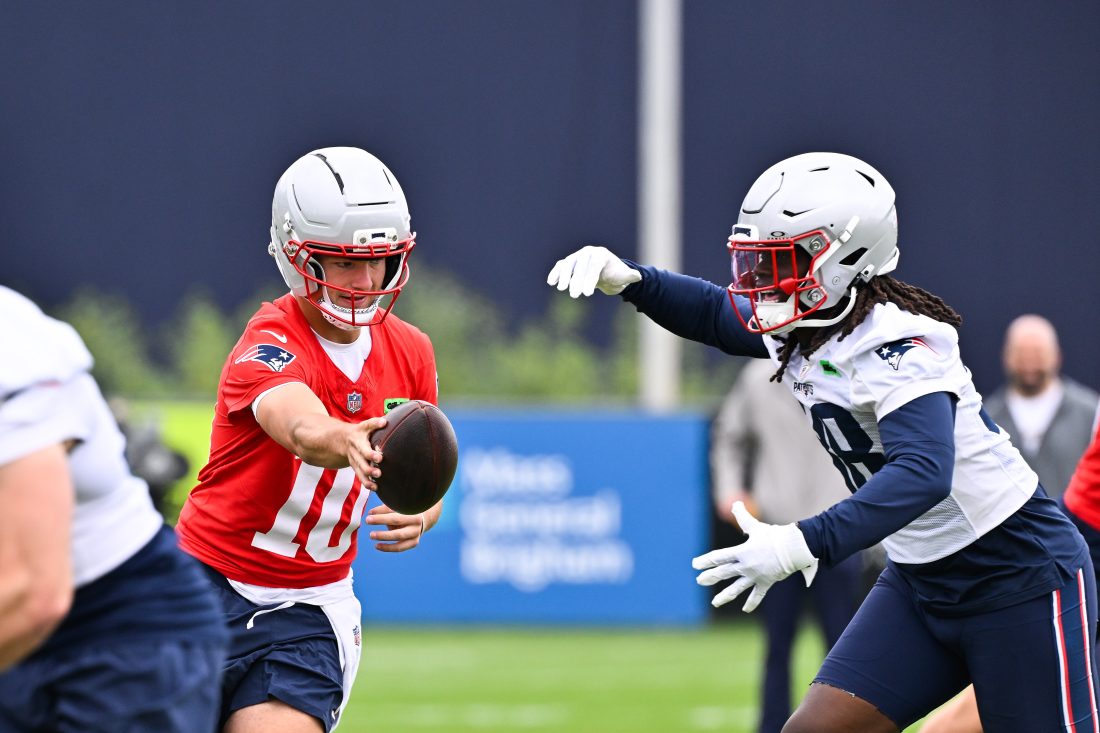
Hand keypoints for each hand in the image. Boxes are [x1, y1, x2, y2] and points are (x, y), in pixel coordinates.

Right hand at [346, 417, 384, 490]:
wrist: (342, 440)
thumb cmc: (360, 432)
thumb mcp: (365, 425)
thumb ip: (374, 423)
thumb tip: (385, 421)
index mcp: (358, 440)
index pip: (363, 446)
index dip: (370, 452)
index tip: (379, 457)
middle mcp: (355, 451)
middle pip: (361, 461)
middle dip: (369, 468)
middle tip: (379, 472)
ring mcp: (355, 461)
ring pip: (360, 471)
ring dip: (368, 478)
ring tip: (376, 482)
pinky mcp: (356, 468)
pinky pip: (360, 477)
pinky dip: (367, 483)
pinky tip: (375, 488)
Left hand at [364, 504, 425, 552]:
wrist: (421, 521)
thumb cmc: (405, 512)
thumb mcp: (397, 508)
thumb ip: (384, 509)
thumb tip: (371, 513)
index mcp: (412, 509)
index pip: (394, 508)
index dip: (382, 511)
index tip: (369, 514)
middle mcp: (416, 521)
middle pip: (397, 520)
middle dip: (381, 520)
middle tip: (367, 520)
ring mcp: (416, 533)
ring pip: (398, 536)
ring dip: (384, 536)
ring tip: (371, 535)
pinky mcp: (413, 542)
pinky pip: (400, 547)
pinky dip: (388, 548)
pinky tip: (377, 546)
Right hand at [546, 245, 640, 296]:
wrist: (607, 274)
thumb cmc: (616, 274)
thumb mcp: (625, 276)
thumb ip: (630, 276)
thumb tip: (638, 276)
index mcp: (601, 255)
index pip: (594, 266)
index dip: (590, 279)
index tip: (588, 293)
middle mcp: (587, 253)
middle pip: (580, 266)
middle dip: (577, 281)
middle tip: (575, 295)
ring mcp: (577, 257)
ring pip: (568, 265)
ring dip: (564, 276)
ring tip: (561, 289)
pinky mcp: (570, 264)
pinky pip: (561, 266)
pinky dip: (556, 273)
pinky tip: (551, 282)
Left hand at [692, 501, 817, 611]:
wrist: (793, 548)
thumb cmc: (774, 536)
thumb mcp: (755, 526)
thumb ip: (743, 517)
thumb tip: (735, 503)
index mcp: (741, 552)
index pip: (718, 557)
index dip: (705, 561)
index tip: (695, 565)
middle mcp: (745, 566)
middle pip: (723, 573)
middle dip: (710, 577)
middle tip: (699, 581)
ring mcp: (754, 576)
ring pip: (736, 588)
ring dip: (724, 596)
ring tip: (715, 602)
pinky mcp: (765, 583)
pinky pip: (757, 594)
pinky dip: (752, 602)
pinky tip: (745, 609)